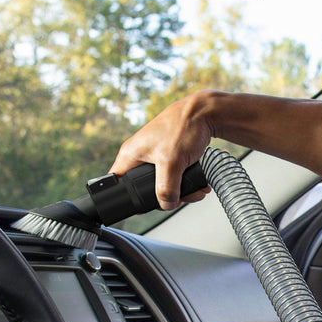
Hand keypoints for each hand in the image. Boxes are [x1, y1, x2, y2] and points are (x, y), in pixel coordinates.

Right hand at [110, 92, 216, 210]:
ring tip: (197, 192)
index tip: (145, 208)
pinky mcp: (171, 158)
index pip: (118, 183)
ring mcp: (156, 157)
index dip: (128, 199)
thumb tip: (166, 204)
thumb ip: (166, 187)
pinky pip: (176, 178)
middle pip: (146, 189)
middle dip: (167, 197)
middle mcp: (141, 156)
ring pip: (165, 185)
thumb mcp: (171, 162)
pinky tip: (200, 185)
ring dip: (182, 192)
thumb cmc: (182, 127)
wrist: (204, 114)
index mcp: (131, 155)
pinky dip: (188, 184)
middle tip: (180, 198)